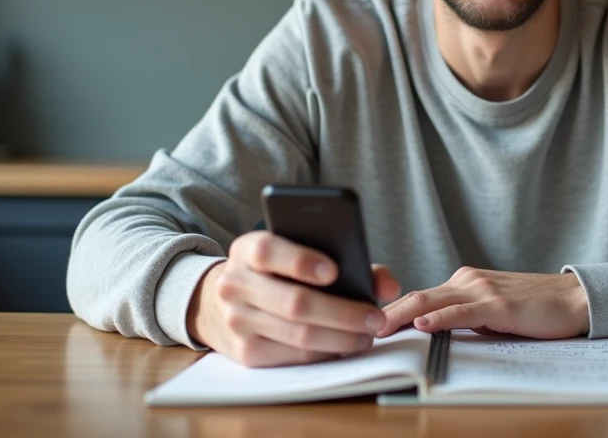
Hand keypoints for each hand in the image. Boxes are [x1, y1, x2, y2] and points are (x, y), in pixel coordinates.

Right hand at [186, 231, 401, 367]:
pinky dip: (324, 352)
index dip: (300, 261)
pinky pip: (292, 357)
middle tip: (376, 318)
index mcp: (247, 250)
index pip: (268, 252)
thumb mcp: (296, 252)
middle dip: (342, 313)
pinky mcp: (245, 352)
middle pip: (293, 302)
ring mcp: (237, 321)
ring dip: (340, 338)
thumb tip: (389, 285)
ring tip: (368, 334)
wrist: (218, 302)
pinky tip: (344, 346)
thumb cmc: (276, 272)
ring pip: (297, 334)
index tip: (334, 271)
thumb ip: (348, 259)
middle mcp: (235, 285)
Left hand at [376, 267, 589, 339]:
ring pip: (432, 301)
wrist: (572, 299)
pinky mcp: (498, 304)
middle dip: (385, 313)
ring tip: (377, 328)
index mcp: (463, 283)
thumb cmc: (534, 309)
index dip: (390, 311)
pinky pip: (462, 312)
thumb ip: (463, 318)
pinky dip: (440, 318)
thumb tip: (432, 334)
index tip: (368, 326)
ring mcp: (482, 289)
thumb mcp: (490, 313)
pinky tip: (422, 324)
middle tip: (357, 327)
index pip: (419, 297)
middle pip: (416, 296)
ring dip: (401, 316)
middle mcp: (468, 280)